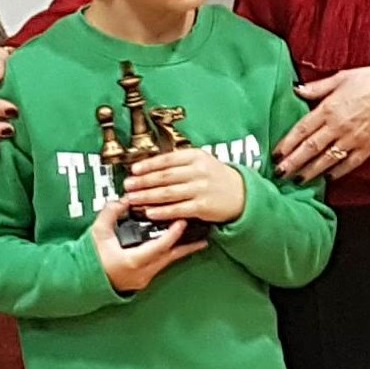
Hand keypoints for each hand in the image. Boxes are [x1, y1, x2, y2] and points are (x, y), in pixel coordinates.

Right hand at [90, 199, 203, 294]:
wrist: (81, 281)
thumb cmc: (89, 258)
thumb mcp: (97, 233)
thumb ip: (110, 214)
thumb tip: (123, 200)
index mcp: (132, 261)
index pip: (159, 246)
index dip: (172, 234)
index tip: (182, 221)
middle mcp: (142, 272)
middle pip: (170, 257)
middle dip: (187, 245)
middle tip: (203, 235)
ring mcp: (143, 278)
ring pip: (167, 263)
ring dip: (181, 251)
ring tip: (197, 243)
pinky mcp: (142, 280)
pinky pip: (160, 266)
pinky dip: (169, 256)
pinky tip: (177, 249)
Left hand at [125, 146, 247, 225]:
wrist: (241, 194)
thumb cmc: (216, 177)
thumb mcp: (201, 162)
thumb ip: (179, 162)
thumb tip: (150, 167)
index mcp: (195, 156)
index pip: (167, 159)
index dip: (148, 165)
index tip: (133, 170)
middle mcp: (198, 171)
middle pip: (164, 177)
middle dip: (143, 182)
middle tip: (128, 186)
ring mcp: (201, 188)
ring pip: (168, 193)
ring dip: (148, 196)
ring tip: (133, 199)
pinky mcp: (203, 206)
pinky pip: (178, 209)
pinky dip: (162, 211)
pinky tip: (150, 212)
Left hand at [277, 65, 369, 179]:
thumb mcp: (340, 78)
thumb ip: (317, 88)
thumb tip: (295, 90)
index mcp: (328, 108)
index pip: (301, 130)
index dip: (287, 144)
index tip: (275, 155)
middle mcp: (338, 126)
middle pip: (310, 148)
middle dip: (293, 163)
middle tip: (279, 174)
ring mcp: (353, 139)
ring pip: (327, 159)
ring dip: (311, 171)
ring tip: (298, 180)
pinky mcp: (369, 147)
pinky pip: (350, 164)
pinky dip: (338, 172)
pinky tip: (328, 178)